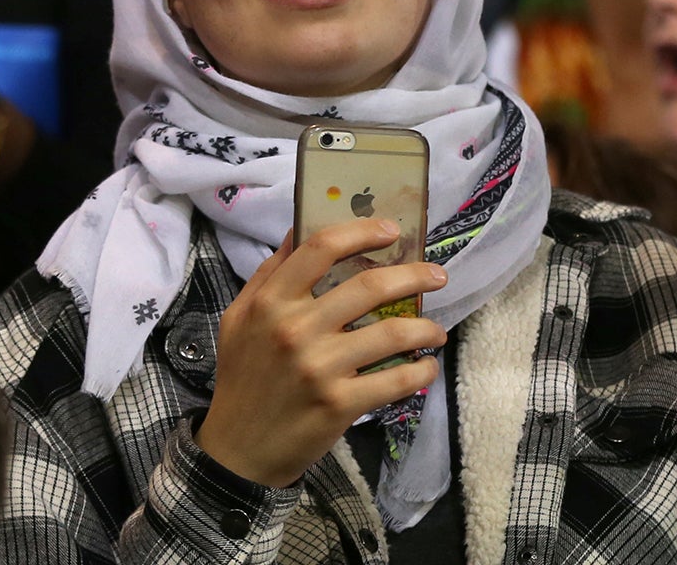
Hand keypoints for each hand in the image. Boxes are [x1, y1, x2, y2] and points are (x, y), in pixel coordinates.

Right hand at [196, 220, 447, 488]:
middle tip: (438, 276)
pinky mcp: (340, 404)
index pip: (321, 247)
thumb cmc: (243, 377)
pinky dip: (420, 372)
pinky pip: (395, 381)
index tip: (391, 229)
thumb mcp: (240, 317)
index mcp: (272, 302)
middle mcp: (296, 328)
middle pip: (369, 285)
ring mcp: (321, 367)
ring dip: (425, 328)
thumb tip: (301, 228)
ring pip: (392, 332)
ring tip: (437, 331)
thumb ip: (270, 273)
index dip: (362, 231)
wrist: (238, 449)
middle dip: (414, 275)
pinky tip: (427, 366)